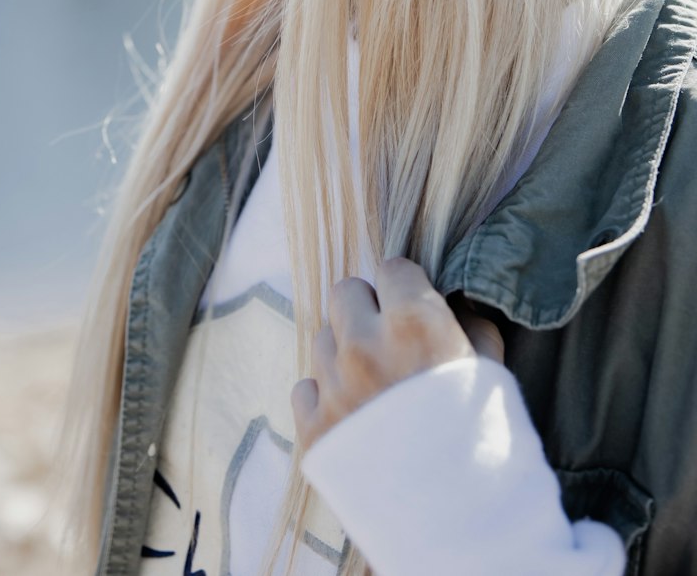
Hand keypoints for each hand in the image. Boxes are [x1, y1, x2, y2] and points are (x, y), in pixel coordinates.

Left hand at [290, 257, 504, 450]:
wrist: (466, 529)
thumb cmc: (488, 445)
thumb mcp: (492, 374)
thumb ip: (470, 327)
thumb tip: (454, 304)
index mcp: (415, 323)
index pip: (392, 269)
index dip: (407, 289)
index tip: (414, 309)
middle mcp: (366, 345)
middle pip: (345, 292)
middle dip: (367, 309)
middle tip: (389, 341)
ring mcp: (335, 387)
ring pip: (323, 339)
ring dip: (345, 353)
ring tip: (377, 388)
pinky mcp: (314, 428)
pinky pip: (306, 387)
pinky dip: (325, 395)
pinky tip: (355, 415)